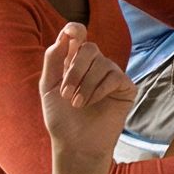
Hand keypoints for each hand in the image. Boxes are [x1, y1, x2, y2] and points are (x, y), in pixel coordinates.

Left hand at [37, 24, 133, 159]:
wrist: (75, 144)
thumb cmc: (61, 118)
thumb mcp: (47, 87)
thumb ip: (53, 60)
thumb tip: (64, 36)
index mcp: (74, 62)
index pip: (78, 36)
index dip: (76, 29)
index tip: (72, 33)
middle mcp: (94, 65)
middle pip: (89, 48)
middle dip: (75, 70)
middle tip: (66, 93)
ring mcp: (111, 75)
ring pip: (101, 63)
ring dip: (85, 85)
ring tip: (77, 104)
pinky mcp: (125, 88)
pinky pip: (115, 77)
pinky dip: (99, 90)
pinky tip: (92, 103)